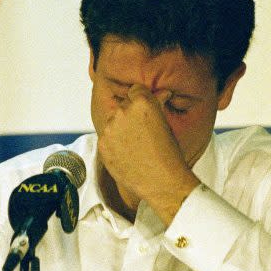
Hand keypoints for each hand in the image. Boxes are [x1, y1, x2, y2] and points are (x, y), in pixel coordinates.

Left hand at [98, 84, 198, 223]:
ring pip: (113, 122)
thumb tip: (160, 94)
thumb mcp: (166, 124)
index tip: (143, 109)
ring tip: (135, 145)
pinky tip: (127, 154)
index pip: (135, 89)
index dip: (141, 100)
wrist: (161, 181)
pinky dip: (113, 144)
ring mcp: (110, 128)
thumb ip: (157, 105)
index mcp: (142, 103)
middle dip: (130, 115)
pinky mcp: (102, 144)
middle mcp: (123, 112)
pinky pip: (106, 138)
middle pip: (122, 105)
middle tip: (141, 131)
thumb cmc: (168, 155)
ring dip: (120, 129)